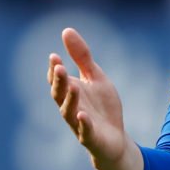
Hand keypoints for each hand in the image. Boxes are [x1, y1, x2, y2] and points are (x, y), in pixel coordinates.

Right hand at [47, 27, 143, 169]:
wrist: (115, 139)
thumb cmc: (102, 107)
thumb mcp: (95, 77)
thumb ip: (82, 57)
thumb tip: (66, 30)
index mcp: (70, 91)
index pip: (57, 79)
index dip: (54, 69)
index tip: (54, 56)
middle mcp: (70, 107)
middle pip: (59, 94)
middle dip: (58, 81)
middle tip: (59, 67)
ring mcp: (79, 123)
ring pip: (69, 112)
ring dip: (70, 100)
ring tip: (72, 86)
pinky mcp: (91, 137)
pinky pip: (85, 132)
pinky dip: (83, 124)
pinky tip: (83, 115)